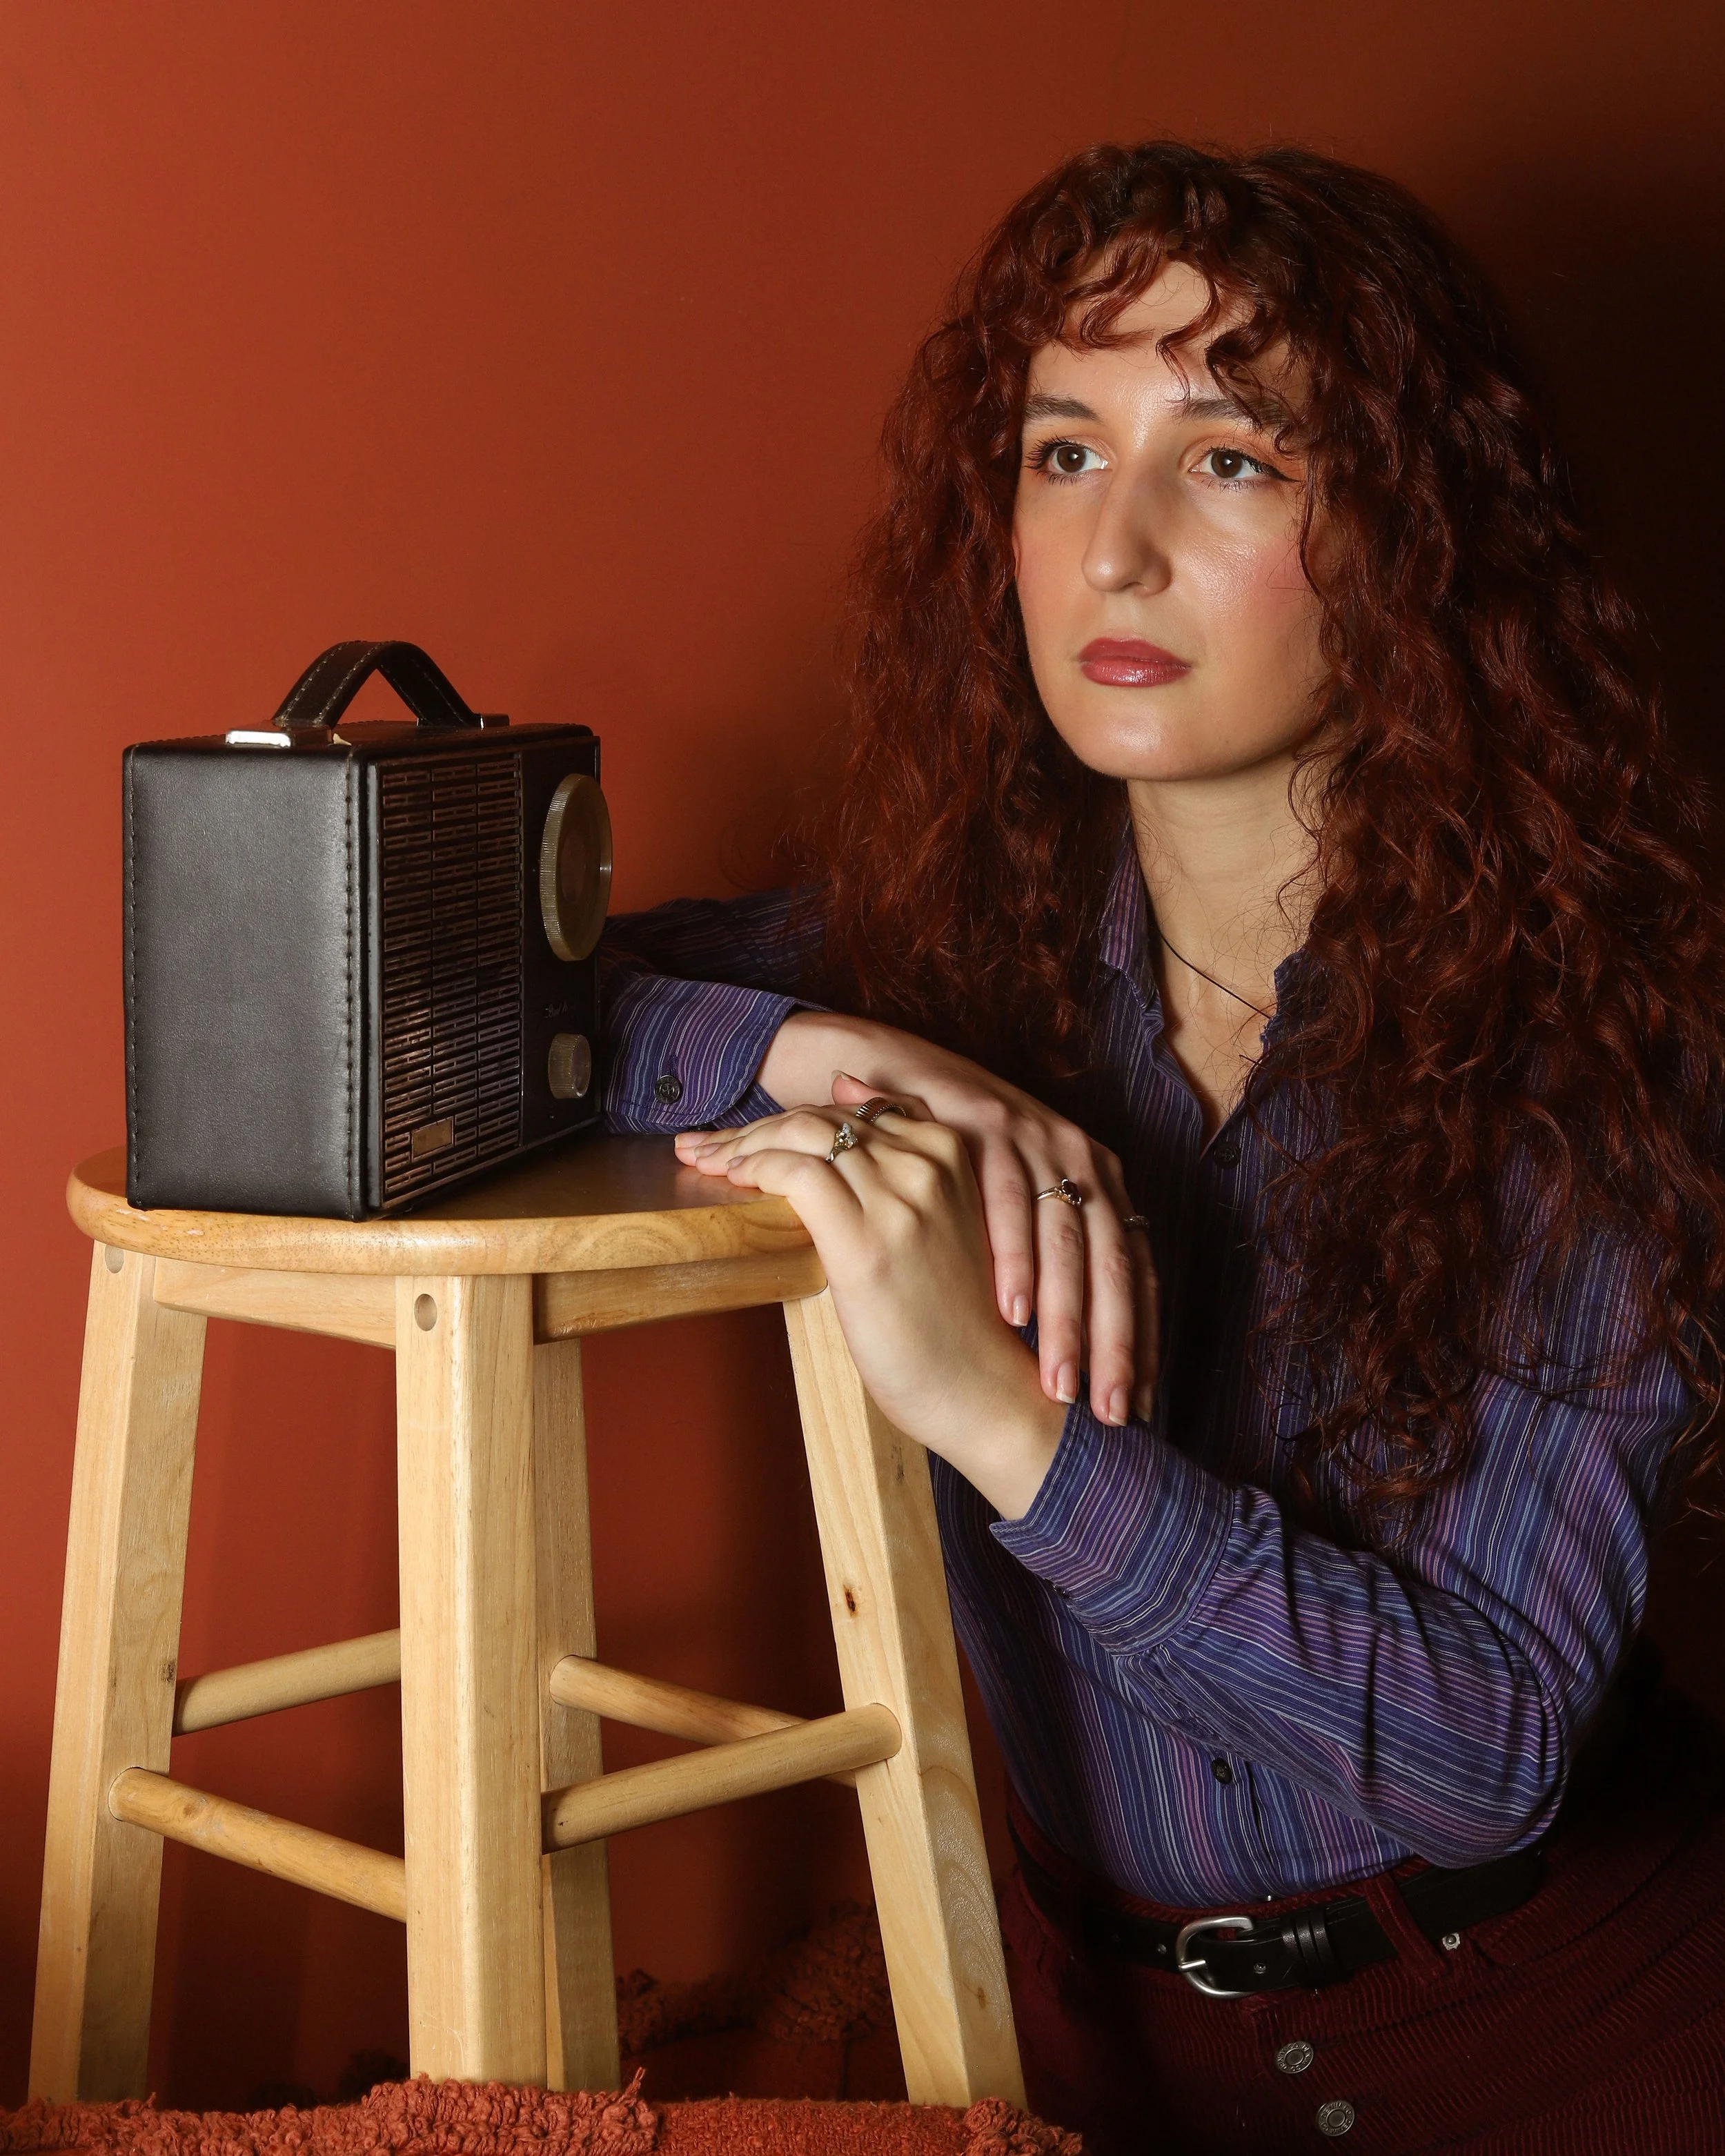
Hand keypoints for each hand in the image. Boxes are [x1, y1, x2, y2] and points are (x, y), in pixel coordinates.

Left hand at [673, 1009, 1157, 1425]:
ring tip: (703, 1163)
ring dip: (742, 1145)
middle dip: (753, 1128)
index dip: (789, 1118)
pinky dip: (755, 1168)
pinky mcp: (867, 1242)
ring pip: (803, 1136)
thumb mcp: (943, 1226)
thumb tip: (847, 1127)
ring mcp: (901, 1199)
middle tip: (703, 1148)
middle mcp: (928, 1162)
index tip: (740, 1135)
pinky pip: (798, 1174)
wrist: (986, 1390)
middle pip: (820, 1118)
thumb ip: (903, 1175)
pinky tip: (732, 1181)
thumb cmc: (956, 1319)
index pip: (850, 1109)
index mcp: (952, 1150)